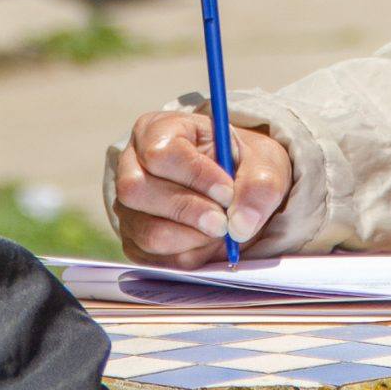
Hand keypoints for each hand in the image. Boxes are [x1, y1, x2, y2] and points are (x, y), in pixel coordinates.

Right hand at [113, 110, 292, 266]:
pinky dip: (189, 257)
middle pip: (138, 191)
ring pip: (148, 231)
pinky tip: (207, 241)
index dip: (195, 175)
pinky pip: (155, 260)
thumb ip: (259, 185)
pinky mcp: (134, 241)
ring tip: (220, 228)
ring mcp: (127, 206)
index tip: (227, 191)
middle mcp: (131, 165)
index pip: (161, 153)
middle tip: (224, 221)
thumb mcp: (263, 161)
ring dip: (192, 238)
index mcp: (156, 130)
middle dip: (190, 211)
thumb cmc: (241, 164)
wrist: (235, 189)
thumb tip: (241, 224)